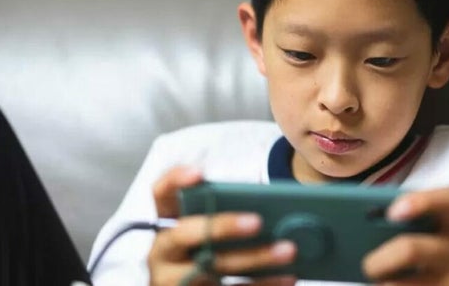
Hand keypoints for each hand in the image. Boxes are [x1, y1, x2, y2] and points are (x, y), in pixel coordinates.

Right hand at [147, 166, 296, 285]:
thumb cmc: (207, 256)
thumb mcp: (207, 233)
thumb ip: (226, 215)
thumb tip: (271, 206)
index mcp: (167, 224)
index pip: (160, 194)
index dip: (175, 181)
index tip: (199, 173)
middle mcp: (164, 252)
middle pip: (185, 233)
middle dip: (221, 226)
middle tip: (257, 221)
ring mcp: (173, 280)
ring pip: (213, 267)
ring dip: (254, 258)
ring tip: (287, 250)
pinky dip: (261, 285)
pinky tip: (286, 278)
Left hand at [362, 187, 448, 285]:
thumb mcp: (446, 230)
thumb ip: (415, 220)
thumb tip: (367, 222)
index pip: (447, 201)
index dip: (419, 202)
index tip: (392, 213)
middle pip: (410, 250)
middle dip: (378, 259)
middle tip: (368, 265)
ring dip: (384, 283)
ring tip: (378, 279)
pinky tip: (390, 284)